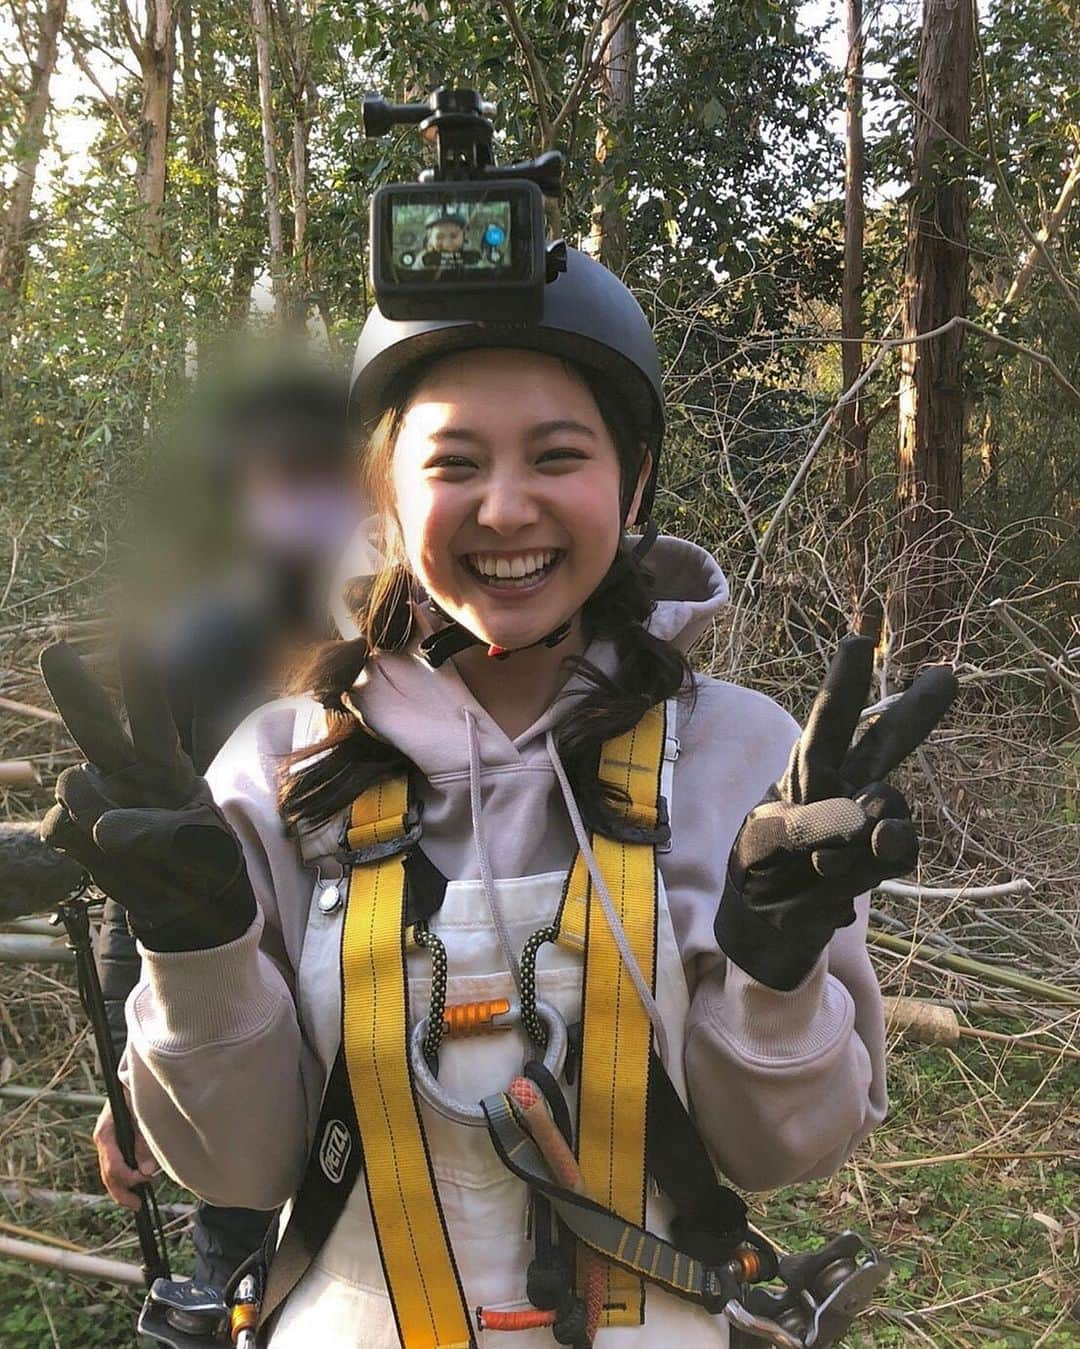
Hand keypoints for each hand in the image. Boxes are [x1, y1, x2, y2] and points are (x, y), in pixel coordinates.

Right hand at [38, 642, 254, 950]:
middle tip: (55, 651)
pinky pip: (58, 827)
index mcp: (165, 763)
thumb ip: (158, 835)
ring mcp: (93, 795)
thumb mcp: (201, 847)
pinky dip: (76, 844)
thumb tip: (100, 828)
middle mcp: (123, 769)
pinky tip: (102, 855)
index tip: (134, 638)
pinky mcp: (69, 827)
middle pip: (95, 724)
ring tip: (126, 843)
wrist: (182, 900)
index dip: (142, 682)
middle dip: (74, 688)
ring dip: (94, 814)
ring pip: (73, 787)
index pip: (153, 720)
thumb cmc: (201, 857)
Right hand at [94, 1097, 159, 1211]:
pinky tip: (139, 1179)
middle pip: (108, 1175)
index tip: (145, 1181)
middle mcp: (103, 1140)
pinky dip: (126, 1175)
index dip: (128, 1179)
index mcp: (106, 1134)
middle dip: (122, 1192)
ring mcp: (108, 1142)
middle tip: (138, 1205)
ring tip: (142, 1194)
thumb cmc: (138, 1093)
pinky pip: (117, 1164)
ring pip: (110, 1172)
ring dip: (125, 1185)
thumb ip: (143, 1142)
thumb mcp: (142, 1114)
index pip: (113, 1166)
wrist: (133, 1078)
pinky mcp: (115, 1142)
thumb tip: (146, 1171)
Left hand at [715, 634, 957, 989]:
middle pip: (885, 743)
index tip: (859, 641)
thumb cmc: (756, 865)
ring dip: (857, 833)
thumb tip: (873, 827)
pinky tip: (843, 873)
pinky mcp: (882, 858)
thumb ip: (814, 822)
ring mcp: (868, 821)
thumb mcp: (765, 838)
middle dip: (916, 711)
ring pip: (890, 805)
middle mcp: (844, 786)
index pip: (828, 722)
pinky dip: (876, 860)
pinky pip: (901, 847)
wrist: (764, 922)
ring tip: (820, 862)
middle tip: (948, 677)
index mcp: (806, 770)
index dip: (845, 683)